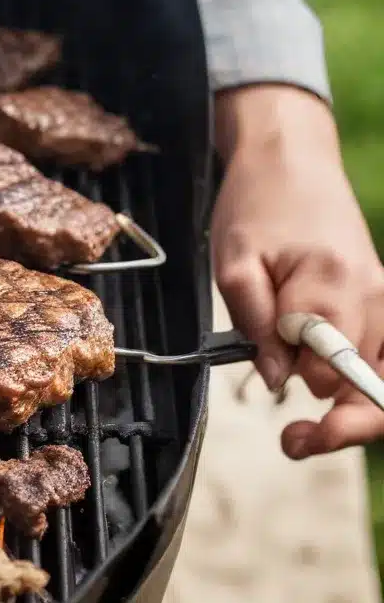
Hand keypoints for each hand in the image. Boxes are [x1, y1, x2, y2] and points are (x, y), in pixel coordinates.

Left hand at [212, 84, 383, 458]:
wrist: (290, 160)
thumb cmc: (257, 204)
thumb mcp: (233, 261)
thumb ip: (254, 322)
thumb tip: (277, 379)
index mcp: (333, 283)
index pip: (336, 368)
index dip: (309, 397)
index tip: (285, 422)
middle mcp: (374, 296)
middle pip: (376, 386)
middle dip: (341, 425)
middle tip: (294, 442)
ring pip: (383, 377)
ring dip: (350, 411)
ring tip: (302, 431)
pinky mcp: (382, 303)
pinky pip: (382, 358)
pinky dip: (357, 384)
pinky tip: (325, 394)